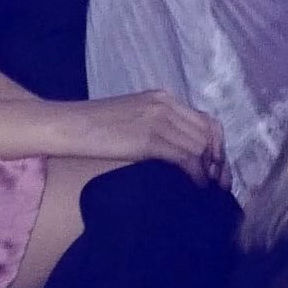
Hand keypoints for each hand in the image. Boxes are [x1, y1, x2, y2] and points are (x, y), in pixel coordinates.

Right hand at [68, 91, 225, 184]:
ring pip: (200, 147)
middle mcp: (166, 104)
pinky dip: (196, 176)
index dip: (216, 146)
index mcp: (163, 98)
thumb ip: (158, 128)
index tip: (216, 168)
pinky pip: (185, 158)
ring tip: (208, 190)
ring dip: (209, 171)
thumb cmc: (94, 128)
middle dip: (217, 160)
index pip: (205, 120)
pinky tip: (196, 189)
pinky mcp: (149, 138)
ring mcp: (158, 119)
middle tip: (218, 184)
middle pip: (208, 133)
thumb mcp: (134, 120)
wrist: (68, 125)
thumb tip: (181, 155)